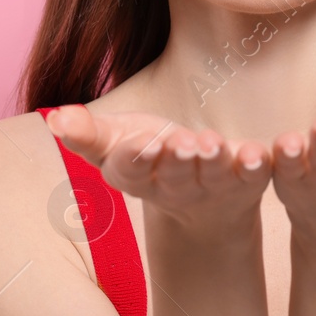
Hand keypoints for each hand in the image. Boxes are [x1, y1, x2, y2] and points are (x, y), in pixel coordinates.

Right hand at [43, 106, 272, 234]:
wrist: (201, 197)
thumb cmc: (149, 155)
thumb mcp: (115, 140)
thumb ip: (87, 133)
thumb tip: (55, 119)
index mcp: (137, 176)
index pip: (131, 170)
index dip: (135, 158)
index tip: (138, 142)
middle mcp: (176, 187)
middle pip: (175, 176)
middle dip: (177, 160)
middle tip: (180, 143)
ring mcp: (213, 187)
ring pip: (214, 175)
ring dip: (214, 160)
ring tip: (212, 142)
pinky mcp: (248, 182)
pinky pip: (255, 175)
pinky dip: (257, 164)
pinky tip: (259, 151)